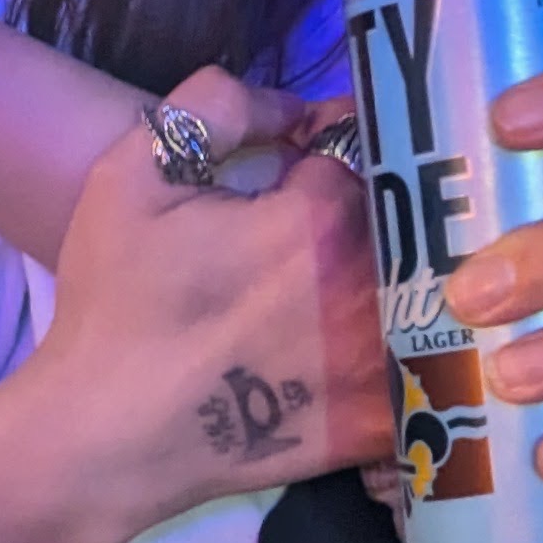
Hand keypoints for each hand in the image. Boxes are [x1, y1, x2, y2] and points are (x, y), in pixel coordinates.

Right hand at [20, 68, 395, 542]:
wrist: (107, 436)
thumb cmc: (114, 304)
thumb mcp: (135, 173)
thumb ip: (217, 107)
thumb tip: (294, 107)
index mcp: (322, 217)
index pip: (366, 153)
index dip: (340, 156)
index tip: (314, 170)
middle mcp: (372, 285)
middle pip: (411, 223)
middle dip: (386, 214)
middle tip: (335, 233)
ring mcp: (385, 360)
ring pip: (434, 292)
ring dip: (416, 280)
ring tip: (373, 286)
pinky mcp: (383, 422)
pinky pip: (430, 372)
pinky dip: (422, 356)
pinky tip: (391, 351)